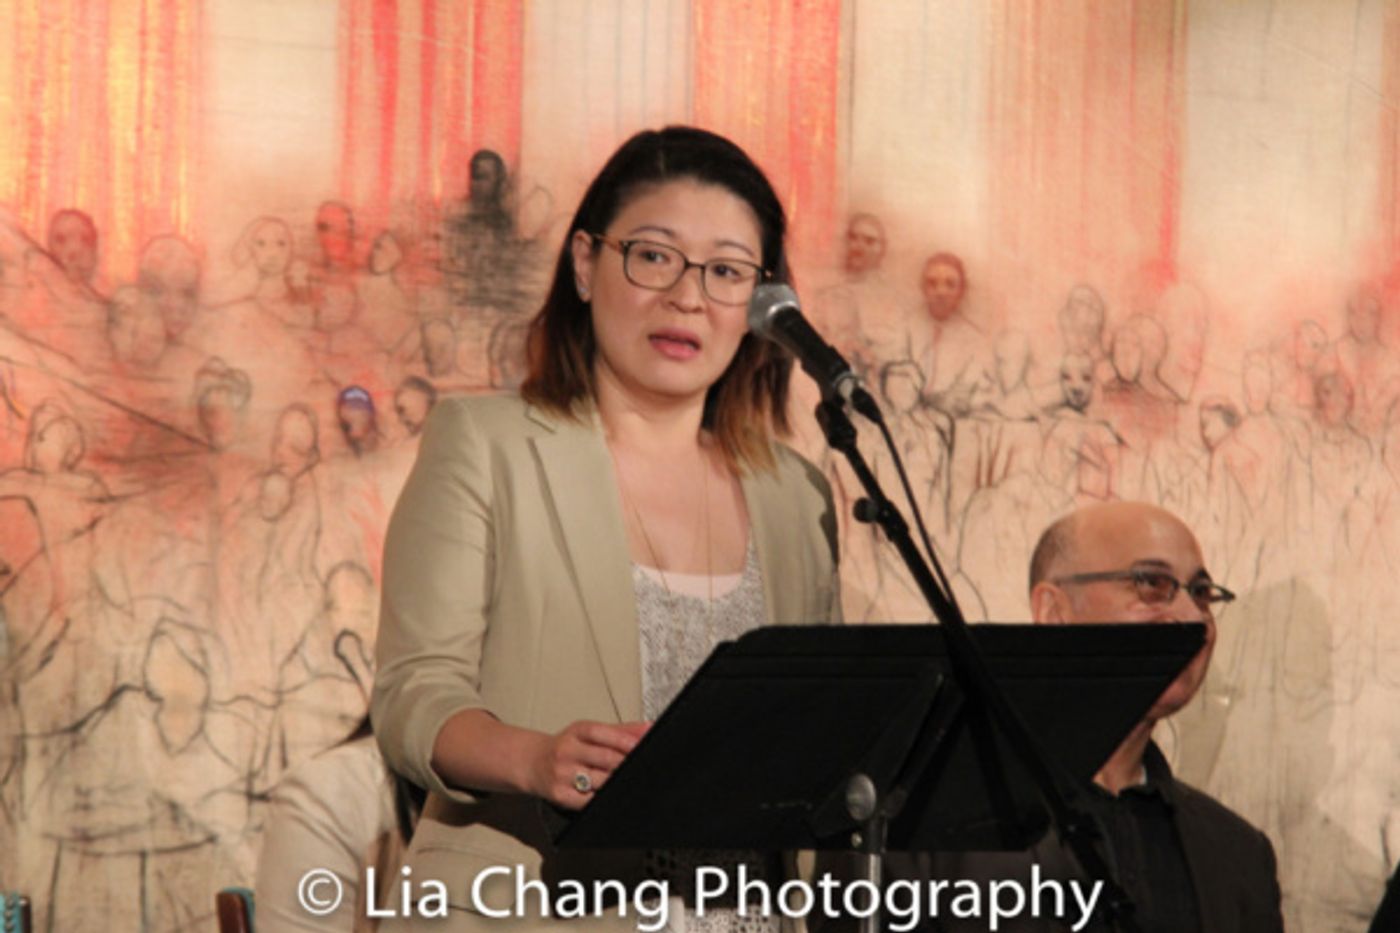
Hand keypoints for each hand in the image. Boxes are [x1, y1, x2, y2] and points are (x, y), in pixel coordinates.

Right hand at [530, 720, 648, 809]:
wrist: (533, 763)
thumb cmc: (566, 747)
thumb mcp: (589, 733)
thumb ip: (621, 731)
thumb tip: (648, 729)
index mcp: (576, 732)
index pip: (602, 733)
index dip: (624, 741)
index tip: (641, 747)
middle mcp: (567, 751)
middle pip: (605, 759)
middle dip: (625, 764)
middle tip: (639, 768)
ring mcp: (562, 774)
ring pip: (601, 781)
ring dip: (616, 782)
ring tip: (624, 781)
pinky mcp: (560, 795)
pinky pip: (589, 801)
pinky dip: (602, 798)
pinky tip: (606, 794)